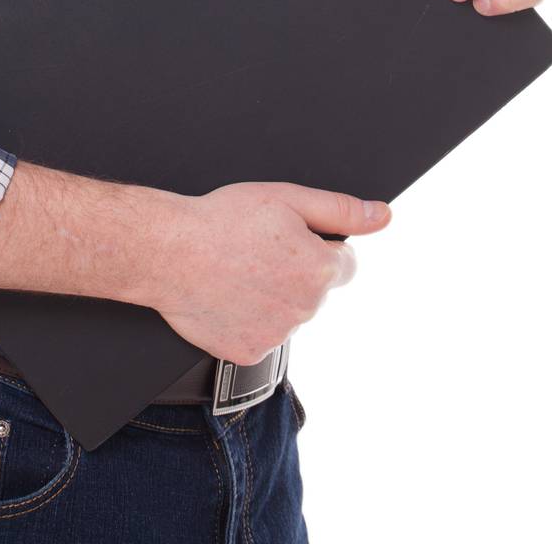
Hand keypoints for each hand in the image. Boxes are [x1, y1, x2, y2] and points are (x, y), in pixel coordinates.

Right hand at [154, 182, 390, 366]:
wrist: (168, 252)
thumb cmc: (222, 220)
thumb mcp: (286, 198)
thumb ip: (340, 210)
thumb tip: (382, 216)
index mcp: (320, 270)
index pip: (344, 263)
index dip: (317, 245)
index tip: (287, 239)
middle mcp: (306, 309)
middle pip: (314, 289)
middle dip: (294, 271)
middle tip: (255, 251)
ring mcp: (277, 336)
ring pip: (286, 313)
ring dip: (270, 296)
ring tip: (236, 271)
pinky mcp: (249, 354)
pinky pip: (259, 336)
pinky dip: (246, 320)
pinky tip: (227, 297)